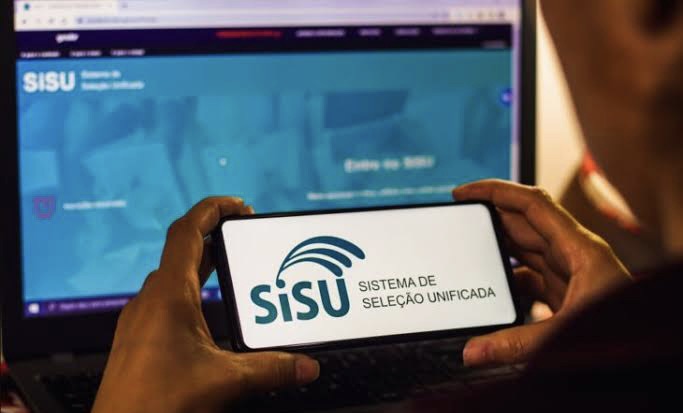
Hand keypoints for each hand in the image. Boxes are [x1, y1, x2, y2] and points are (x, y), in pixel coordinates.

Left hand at [92, 197, 319, 412]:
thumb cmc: (156, 404)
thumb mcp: (224, 380)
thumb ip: (270, 369)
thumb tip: (306, 365)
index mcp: (168, 296)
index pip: (187, 232)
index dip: (212, 210)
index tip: (238, 205)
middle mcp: (150, 301)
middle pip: (182, 251)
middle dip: (215, 237)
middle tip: (243, 234)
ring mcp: (142, 320)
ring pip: (174, 277)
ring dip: (203, 265)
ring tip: (233, 267)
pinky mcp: (141, 340)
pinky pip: (168, 301)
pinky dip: (192, 293)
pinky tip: (210, 313)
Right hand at [453, 180, 631, 366]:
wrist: (655, 351)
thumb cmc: (629, 333)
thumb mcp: (568, 336)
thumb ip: (516, 344)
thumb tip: (473, 351)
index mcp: (580, 250)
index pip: (532, 204)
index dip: (496, 191)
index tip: (466, 193)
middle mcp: (576, 257)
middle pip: (525, 225)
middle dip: (490, 220)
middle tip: (459, 222)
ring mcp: (573, 276)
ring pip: (528, 252)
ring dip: (499, 250)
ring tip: (469, 252)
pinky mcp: (569, 296)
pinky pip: (532, 279)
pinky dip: (510, 281)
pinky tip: (494, 291)